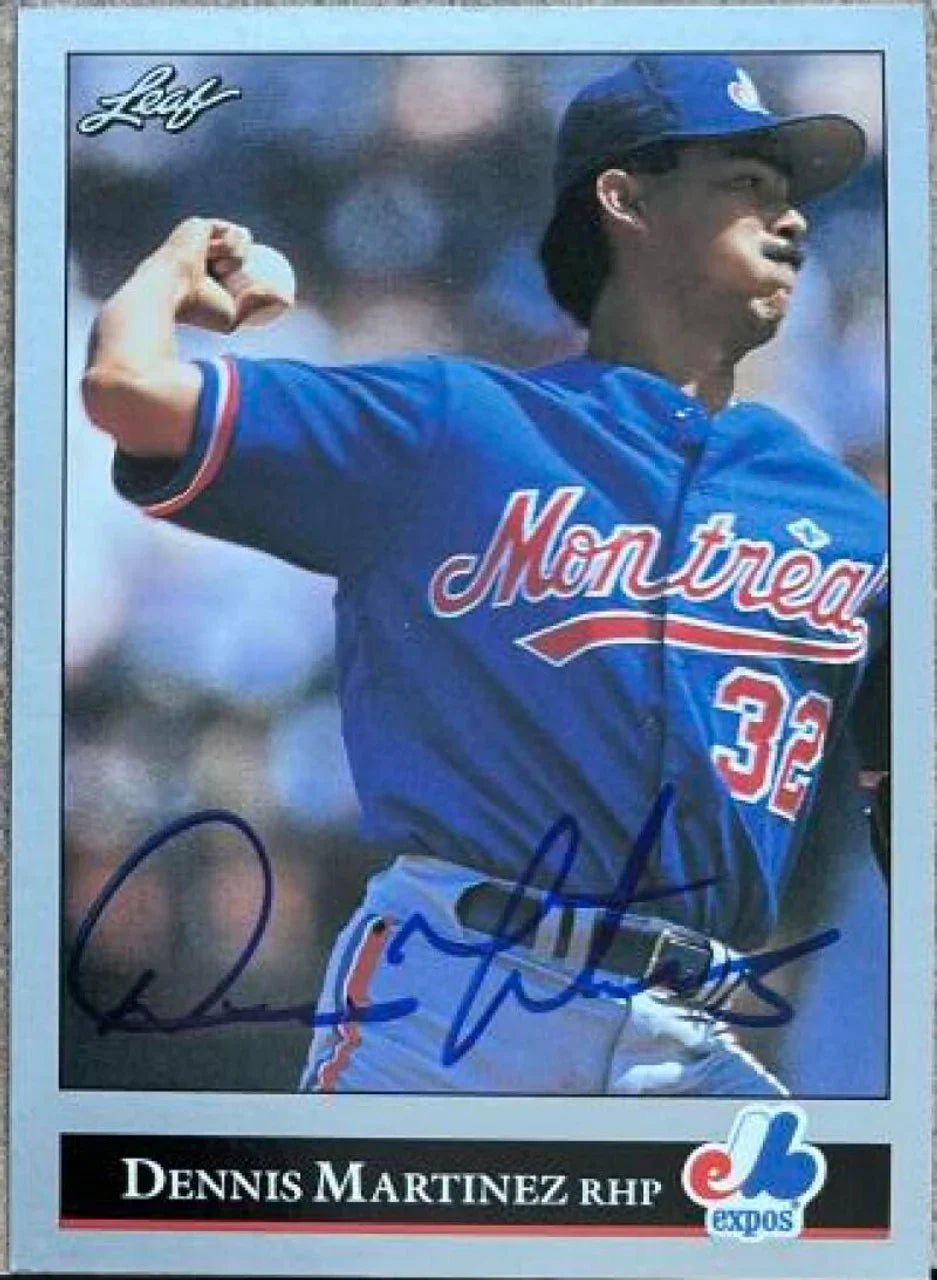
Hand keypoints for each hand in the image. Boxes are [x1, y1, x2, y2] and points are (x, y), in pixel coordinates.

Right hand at [147, 217, 269, 332]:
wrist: (171, 289)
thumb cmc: (198, 309)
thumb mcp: (234, 316)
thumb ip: (257, 305)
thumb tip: (289, 301)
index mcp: (205, 277)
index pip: (238, 272)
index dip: (255, 274)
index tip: (270, 285)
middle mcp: (202, 256)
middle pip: (242, 254)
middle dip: (250, 263)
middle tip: (257, 281)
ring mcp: (201, 239)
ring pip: (242, 242)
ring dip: (238, 260)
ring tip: (219, 271)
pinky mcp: (201, 224)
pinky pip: (236, 233)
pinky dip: (233, 247)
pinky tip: (215, 256)